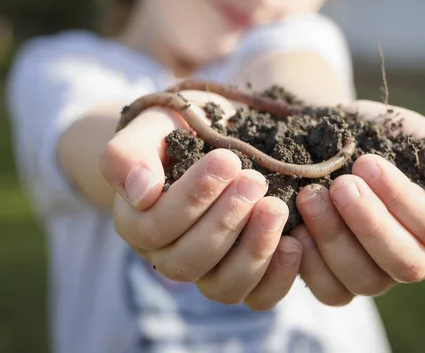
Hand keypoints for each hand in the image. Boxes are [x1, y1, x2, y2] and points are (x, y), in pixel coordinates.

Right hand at [100, 90, 301, 309]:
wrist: (210, 135)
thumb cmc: (177, 129)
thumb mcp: (149, 127)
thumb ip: (129, 155)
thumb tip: (142, 192)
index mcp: (138, 223)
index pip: (157, 226)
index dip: (194, 197)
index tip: (227, 159)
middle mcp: (169, 255)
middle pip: (189, 262)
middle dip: (225, 221)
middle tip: (255, 180)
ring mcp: (208, 271)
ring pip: (224, 287)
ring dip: (253, 250)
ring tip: (275, 208)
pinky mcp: (244, 276)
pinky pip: (258, 296)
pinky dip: (278, 277)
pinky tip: (295, 242)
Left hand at [291, 99, 424, 305]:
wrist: (331, 138)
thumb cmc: (382, 135)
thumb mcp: (421, 135)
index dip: (400, 198)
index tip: (365, 163)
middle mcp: (413, 257)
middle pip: (404, 263)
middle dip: (369, 223)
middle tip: (340, 185)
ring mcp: (375, 275)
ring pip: (364, 281)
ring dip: (334, 238)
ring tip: (309, 197)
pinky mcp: (338, 283)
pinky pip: (331, 292)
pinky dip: (311, 265)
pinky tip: (296, 230)